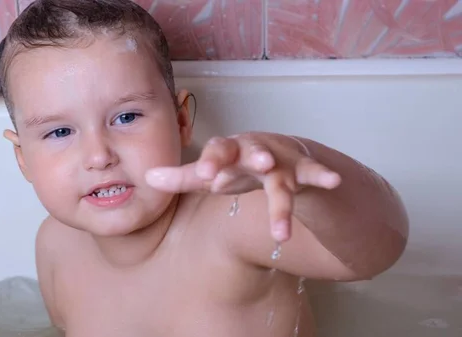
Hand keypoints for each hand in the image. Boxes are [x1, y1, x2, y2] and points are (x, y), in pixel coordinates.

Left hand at [145, 132, 340, 241]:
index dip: (212, 161)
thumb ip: (182, 178)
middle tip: (241, 172)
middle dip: (247, 160)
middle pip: (250, 153)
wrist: (280, 156)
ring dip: (282, 193)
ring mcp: (282, 159)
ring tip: (280, 227)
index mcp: (229, 149)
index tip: (207, 175)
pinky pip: (315, 174)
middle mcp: (255, 150)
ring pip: (281, 176)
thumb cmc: (238, 166)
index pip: (218, 150)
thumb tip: (146, 178)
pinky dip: (323, 176)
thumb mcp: (212, 172)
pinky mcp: (304, 170)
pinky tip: (333, 181)